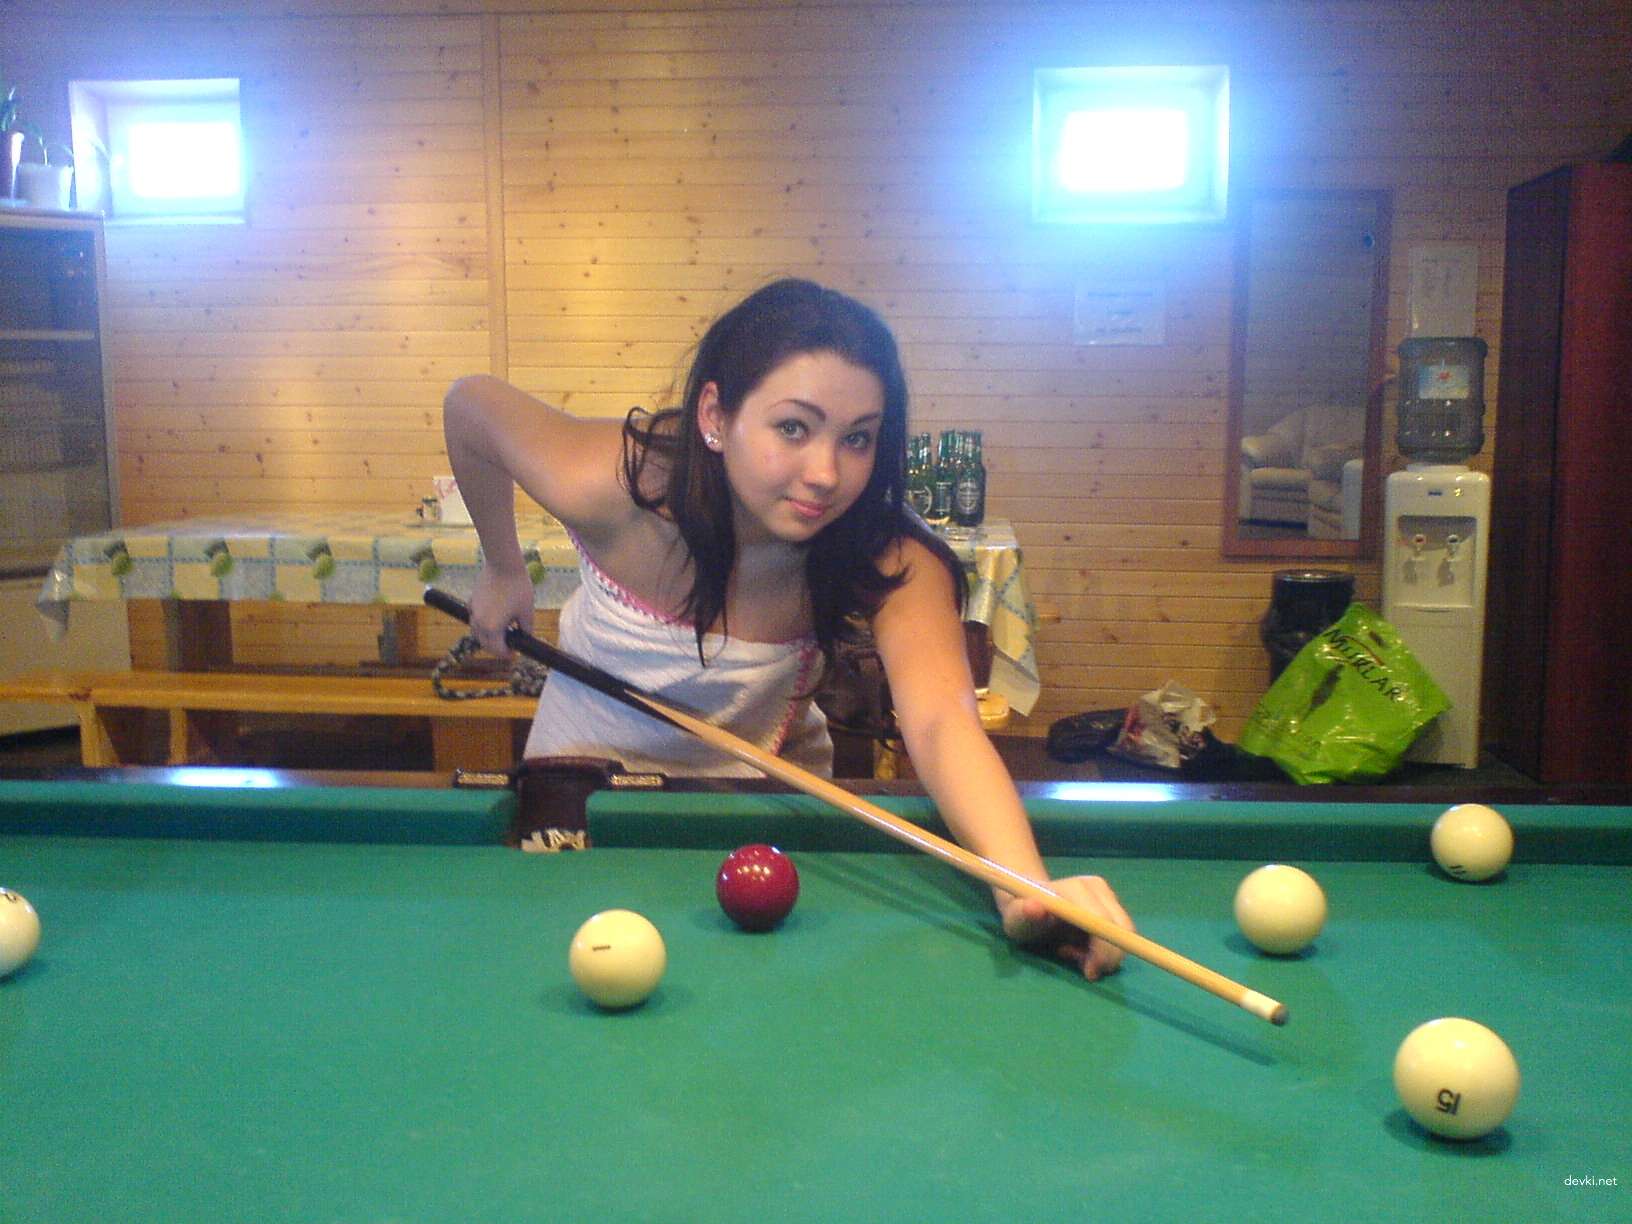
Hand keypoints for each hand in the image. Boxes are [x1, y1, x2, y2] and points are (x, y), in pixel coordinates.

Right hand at [467, 566, 535, 657]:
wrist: (503, 564)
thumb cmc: (518, 588)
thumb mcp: (527, 612)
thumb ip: (526, 629)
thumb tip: (526, 638)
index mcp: (492, 628)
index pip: (496, 650)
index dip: (506, 654)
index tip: (514, 653)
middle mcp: (478, 622)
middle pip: (484, 643)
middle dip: (496, 648)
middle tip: (509, 645)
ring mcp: (472, 611)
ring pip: (477, 632)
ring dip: (488, 637)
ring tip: (502, 632)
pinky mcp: (471, 601)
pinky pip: (475, 619)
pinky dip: (482, 624)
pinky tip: (494, 617)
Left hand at [997, 874, 1133, 980]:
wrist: (1028, 903)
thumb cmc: (1020, 913)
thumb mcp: (1016, 918)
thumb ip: (1023, 914)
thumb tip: (1034, 907)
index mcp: (1074, 888)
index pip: (1102, 922)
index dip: (1103, 951)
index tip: (1089, 972)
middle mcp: (1095, 887)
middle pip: (1121, 929)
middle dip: (1105, 957)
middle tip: (1079, 965)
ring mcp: (1106, 894)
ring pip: (1123, 936)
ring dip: (1103, 955)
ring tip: (1073, 952)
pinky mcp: (1112, 905)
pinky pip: (1119, 936)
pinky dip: (1105, 950)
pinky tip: (1081, 947)